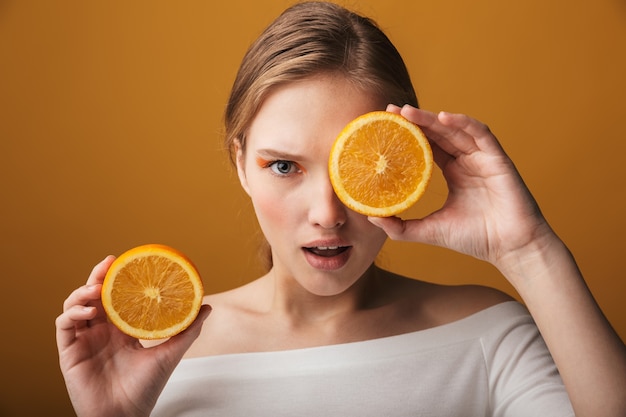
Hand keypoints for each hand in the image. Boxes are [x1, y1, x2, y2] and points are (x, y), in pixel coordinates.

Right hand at [55, 256, 210, 416]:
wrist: (125, 415)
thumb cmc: (146, 387)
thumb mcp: (170, 353)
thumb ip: (188, 330)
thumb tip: (207, 306)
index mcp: (121, 329)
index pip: (115, 297)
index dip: (116, 278)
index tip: (123, 260)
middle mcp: (101, 331)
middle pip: (93, 296)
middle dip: (97, 277)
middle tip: (108, 263)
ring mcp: (84, 340)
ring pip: (75, 306)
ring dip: (82, 292)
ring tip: (97, 289)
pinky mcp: (69, 352)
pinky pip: (64, 326)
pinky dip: (73, 313)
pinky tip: (90, 311)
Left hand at [369, 104, 554, 268]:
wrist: (510, 249)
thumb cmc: (475, 239)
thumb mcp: (429, 231)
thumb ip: (401, 227)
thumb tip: (372, 217)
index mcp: (454, 173)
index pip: (428, 146)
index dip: (409, 134)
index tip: (386, 125)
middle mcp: (467, 161)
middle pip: (438, 133)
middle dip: (416, 120)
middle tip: (391, 110)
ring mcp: (483, 158)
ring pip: (455, 130)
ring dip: (433, 118)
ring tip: (408, 112)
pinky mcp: (498, 159)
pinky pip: (481, 134)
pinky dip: (463, 123)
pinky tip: (444, 117)